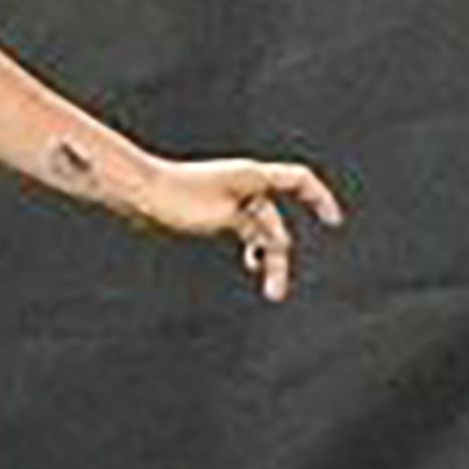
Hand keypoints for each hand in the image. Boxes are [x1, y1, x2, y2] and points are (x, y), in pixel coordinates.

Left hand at [135, 156, 346, 302]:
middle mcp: (243, 184)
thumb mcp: (220, 216)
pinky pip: (245, 229)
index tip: (333, 223)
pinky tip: (252, 263)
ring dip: (268, 257)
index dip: (320, 198)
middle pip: (275, 220)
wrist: (135, 190)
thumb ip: (252, 227)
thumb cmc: (173, 196)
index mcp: (250, 176)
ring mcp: (228, 198)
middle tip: (276, 292)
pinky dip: (252, 245)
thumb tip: (277, 243)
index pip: (298, 180)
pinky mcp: (212, 210)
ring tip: (271, 291)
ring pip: (260, 230)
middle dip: (280, 255)